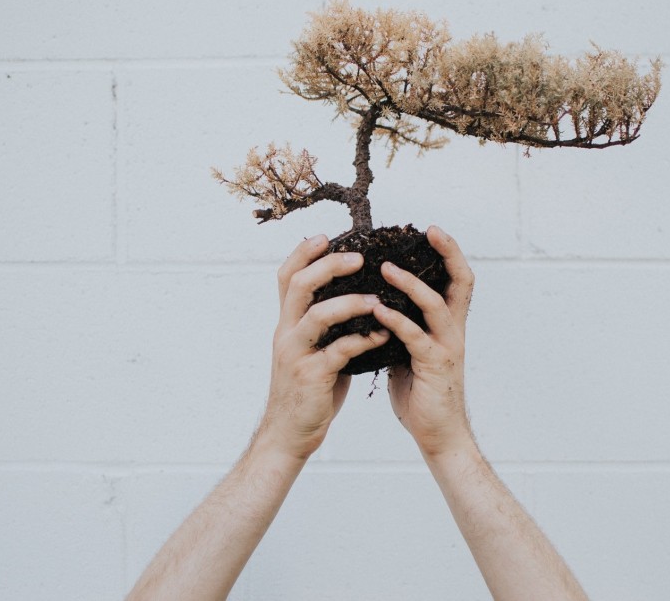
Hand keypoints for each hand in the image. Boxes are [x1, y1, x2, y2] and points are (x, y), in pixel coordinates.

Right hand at [259, 234, 390, 460]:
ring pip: (317, 315)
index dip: (303, 253)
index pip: (287, 277)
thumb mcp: (311, 352)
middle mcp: (286, 333)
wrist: (290, 435)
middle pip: (300, 285)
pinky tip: (383, 337)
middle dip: (328, 265)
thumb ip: (327, 328)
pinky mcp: (311, 376)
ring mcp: (296, 354)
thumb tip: (356, 302)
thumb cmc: (308, 391)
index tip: (326, 236)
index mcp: (287, 324)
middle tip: (359, 258)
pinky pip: (339, 351)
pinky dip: (363, 340)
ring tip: (376, 299)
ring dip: (349, 302)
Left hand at [372, 226, 474, 457]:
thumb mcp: (410, 354)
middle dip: (447, 253)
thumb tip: (379, 310)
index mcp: (448, 325)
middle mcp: (453, 331)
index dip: (449, 253)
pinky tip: (377, 312)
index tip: (432, 231)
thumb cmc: (423, 395)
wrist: (438, 434)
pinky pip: (416, 337)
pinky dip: (396, 322)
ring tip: (386, 269)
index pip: (456, 280)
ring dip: (410, 284)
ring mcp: (446, 347)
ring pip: (435, 305)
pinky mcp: (434, 366)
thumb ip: (403, 330)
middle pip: (460, 281)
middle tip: (429, 231)